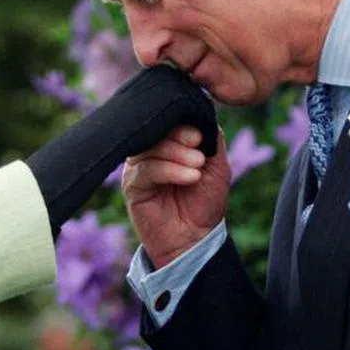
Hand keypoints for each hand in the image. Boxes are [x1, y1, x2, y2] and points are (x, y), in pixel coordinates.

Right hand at [121, 125, 229, 266]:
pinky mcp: (131, 184)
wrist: (195, 237)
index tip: (199, 136)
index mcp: (169, 141)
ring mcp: (138, 166)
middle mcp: (151, 150)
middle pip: (157, 130)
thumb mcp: (217, 164)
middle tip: (199, 152)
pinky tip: (189, 178)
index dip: (183, 123)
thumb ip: (212, 137)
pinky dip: (169, 170)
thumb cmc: (205, 200)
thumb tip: (202, 111)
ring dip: (177, 155)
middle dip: (181, 137)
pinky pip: (145, 169)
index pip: (169, 119)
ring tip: (197, 167)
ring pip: (151, 147)